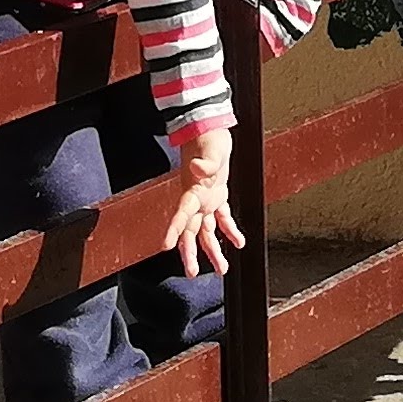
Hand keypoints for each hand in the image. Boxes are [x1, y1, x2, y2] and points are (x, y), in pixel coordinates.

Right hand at [161, 121, 240, 275]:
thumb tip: (197, 168)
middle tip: (192, 273)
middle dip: (190, 253)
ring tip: (221, 269)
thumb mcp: (211, 150)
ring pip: (206, 231)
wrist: (210, 128)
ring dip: (212, 250)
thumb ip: (206, 162)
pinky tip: (238, 242)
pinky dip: (230, 230)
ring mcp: (205, 199)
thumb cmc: (208, 138)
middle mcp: (196, 199)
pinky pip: (221, 218)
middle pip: (190, 232)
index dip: (173, 231)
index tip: (165, 246)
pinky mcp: (216, 195)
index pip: (180, 215)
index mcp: (192, 191)